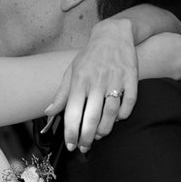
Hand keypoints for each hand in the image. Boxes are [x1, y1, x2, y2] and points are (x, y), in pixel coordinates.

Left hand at [53, 17, 136, 152]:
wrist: (114, 34)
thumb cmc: (90, 56)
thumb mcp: (72, 70)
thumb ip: (62, 94)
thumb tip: (48, 112)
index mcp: (80, 80)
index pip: (73, 112)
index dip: (71, 132)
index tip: (71, 145)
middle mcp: (97, 81)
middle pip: (92, 117)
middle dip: (87, 137)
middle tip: (84, 147)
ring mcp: (116, 80)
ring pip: (111, 113)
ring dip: (105, 129)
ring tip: (99, 135)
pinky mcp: (132, 78)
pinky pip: (129, 103)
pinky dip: (123, 115)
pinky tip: (116, 119)